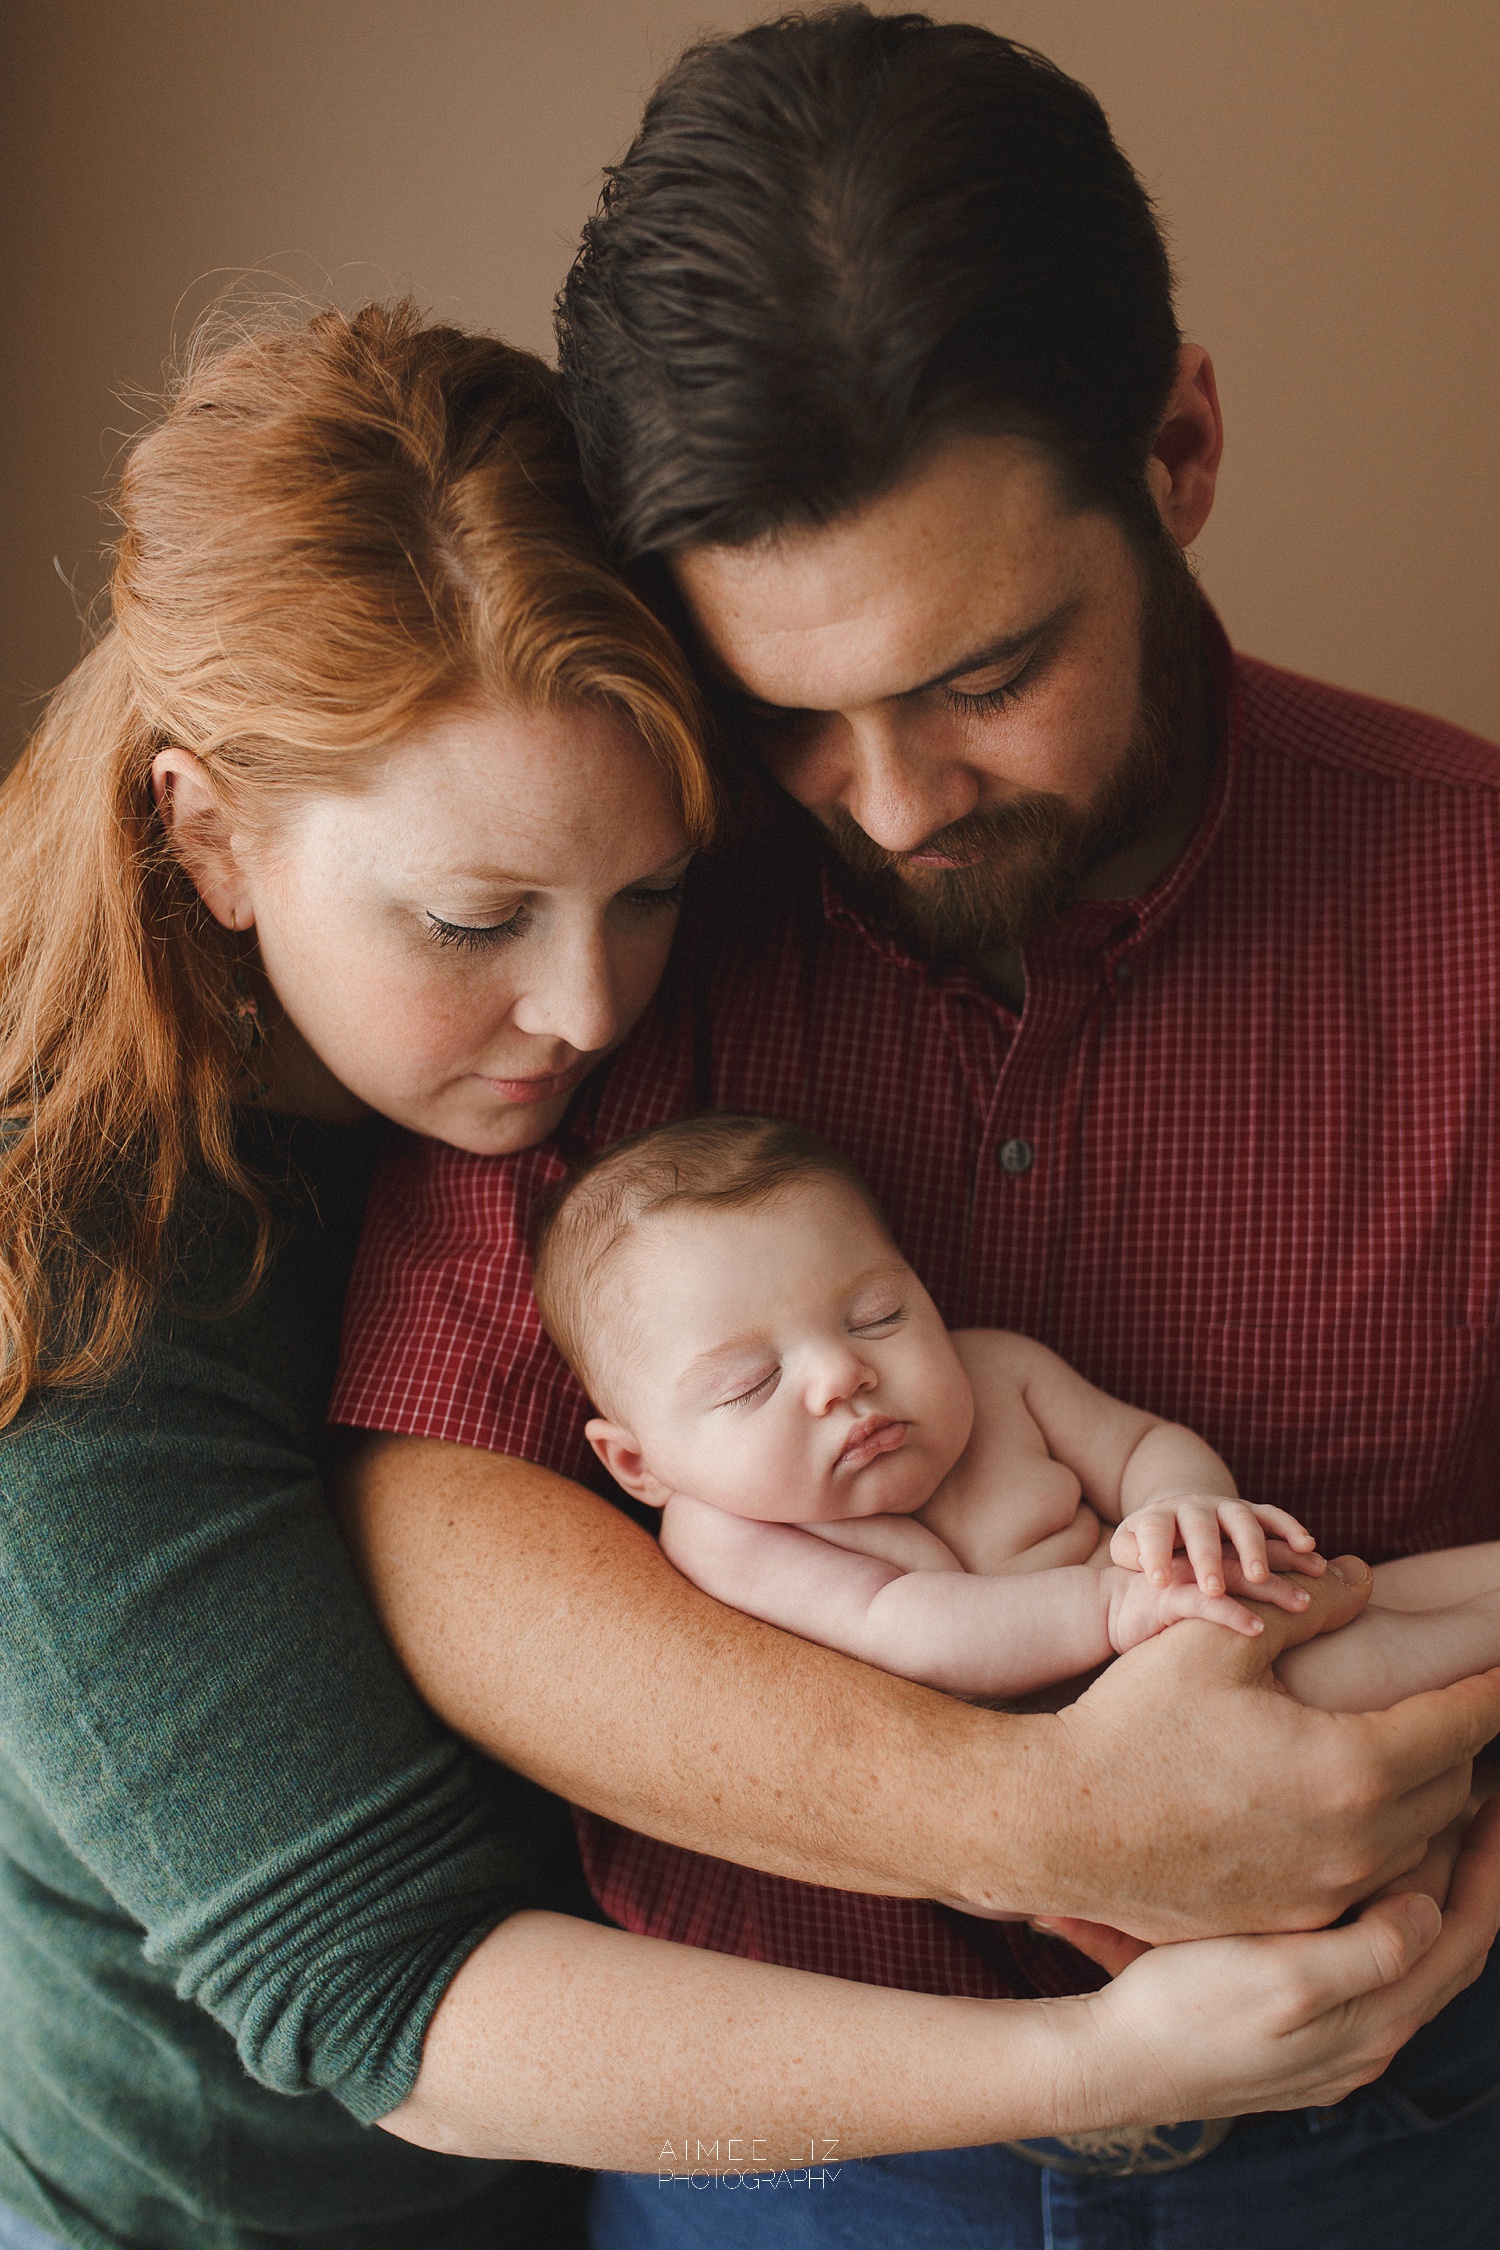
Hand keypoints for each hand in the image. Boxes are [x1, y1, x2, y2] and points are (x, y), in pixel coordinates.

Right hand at [1023, 1558, 1499, 1938]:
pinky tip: (1342, 1805)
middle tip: (1454, 1704)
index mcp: (1354, 1767)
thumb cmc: (1133, 1723)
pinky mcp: (1291, 1919)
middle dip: (1459, 1740)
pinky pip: (1366, 1877)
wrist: (1060, 1825)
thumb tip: (1363, 1580)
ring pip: (1414, 1840)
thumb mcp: (1219, 1644)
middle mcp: (1357, 1842)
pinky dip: (1375, 1837)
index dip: (1494, 1689)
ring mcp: (1326, 1892)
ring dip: (1421, 1793)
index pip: (1462, 1723)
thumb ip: (1307, 1607)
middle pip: (1452, 1788)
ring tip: (1405, 1752)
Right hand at [1071, 1797, 1499, 2124]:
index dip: (1483, 1865)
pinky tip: (1370, 1882)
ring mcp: (1342, 2042)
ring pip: (1416, 1960)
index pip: (1462, 1934)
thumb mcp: (1281, 1979)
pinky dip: (1395, 1917)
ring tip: (1437, 1828)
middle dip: (1472, 1874)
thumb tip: (1428, 1911)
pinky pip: (1379, 1970)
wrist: (1119, 2061)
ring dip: (1435, 1894)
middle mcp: (1372, 2037)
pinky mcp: (1309, 2035)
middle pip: (1452, 1949)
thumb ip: (1368, 1953)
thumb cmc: (1185, 2010)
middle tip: (1479, 1801)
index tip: (1486, 1799)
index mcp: (1375, 2020)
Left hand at [1112, 1496, 1322, 1594]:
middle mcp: (1193, 1507)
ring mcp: (1224, 1507)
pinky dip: (1291, 1528)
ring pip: (1242, 1520)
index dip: (1155, 1553)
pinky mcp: (1250, 1511)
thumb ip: (1130, 1553)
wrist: (1176, 1514)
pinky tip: (1307, 1548)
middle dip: (1208, 1558)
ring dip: (1253, 1547)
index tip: (1158, 1581)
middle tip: (1213, 1590)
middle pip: (1200, 1528)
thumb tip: (1144, 1562)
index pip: (1153, 1531)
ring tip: (1260, 1577)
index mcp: (1158, 1516)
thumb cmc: (1149, 1545)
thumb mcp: (1129, 1548)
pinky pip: (1273, 1516)